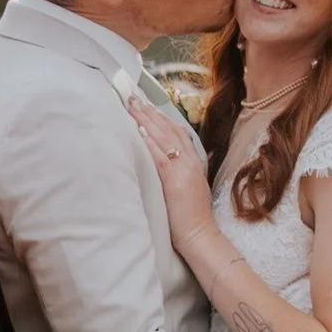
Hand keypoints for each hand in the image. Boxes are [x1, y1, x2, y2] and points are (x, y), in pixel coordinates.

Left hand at [124, 89, 214, 249]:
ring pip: (165, 137)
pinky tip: (140, 130)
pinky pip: (161, 156)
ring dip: (147, 119)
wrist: (200, 235)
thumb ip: (178, 173)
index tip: (146, 104)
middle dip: (150, 111)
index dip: (160, 116)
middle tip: (133, 96)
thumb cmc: (190, 218)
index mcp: (193, 162)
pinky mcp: (175, 181)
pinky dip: (150, 141)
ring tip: (132, 105)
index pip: (177, 131)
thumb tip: (162, 163)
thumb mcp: (188, 188)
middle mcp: (190, 162)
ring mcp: (184, 170)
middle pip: (169, 128)